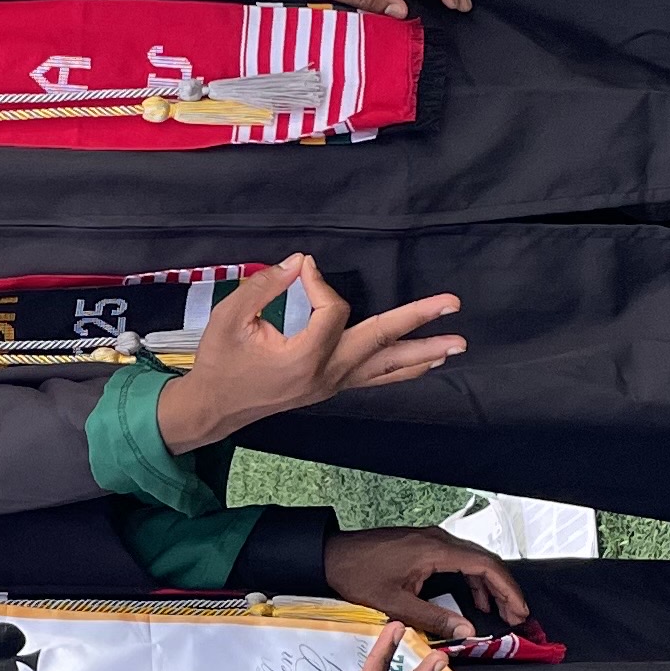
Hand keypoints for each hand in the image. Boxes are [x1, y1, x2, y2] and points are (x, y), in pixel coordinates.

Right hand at [152, 257, 463, 450]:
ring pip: (386, 368)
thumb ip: (264, 285)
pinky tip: (425, 363)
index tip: (300, 269)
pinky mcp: (331, 387)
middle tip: (453, 304)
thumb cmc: (219, 362)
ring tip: (456, 344)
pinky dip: (403, 370)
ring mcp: (333, 384)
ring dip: (423, 354)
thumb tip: (299, 263)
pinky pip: (376, 379)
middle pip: (380, 342)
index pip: (332, 310)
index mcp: (304, 357)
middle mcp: (327, 374)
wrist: (213, 407)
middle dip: (419, 320)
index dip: (319, 283)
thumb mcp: (229, 317)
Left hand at [321, 526, 529, 642]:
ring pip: (473, 560)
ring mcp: (431, 539)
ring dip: (490, 585)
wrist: (331, 555)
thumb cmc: (359, 577)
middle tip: (517, 616)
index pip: (486, 566)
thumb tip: (468, 632)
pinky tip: (474, 599)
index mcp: (436, 550)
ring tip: (501, 612)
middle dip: (505, 589)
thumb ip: (435, 618)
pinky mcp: (424, 544)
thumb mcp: (397, 604)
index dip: (508, 590)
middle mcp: (439, 540)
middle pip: (485, 561)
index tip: (520, 611)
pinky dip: (472, 578)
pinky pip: (458, 559)